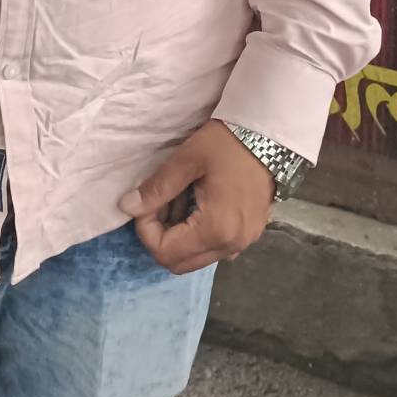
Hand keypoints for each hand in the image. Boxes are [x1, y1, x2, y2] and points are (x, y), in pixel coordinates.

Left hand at [119, 120, 276, 274]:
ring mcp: (244, 242)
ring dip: (179, 235)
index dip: (146, 230)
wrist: (270, 133)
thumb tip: (126, 207)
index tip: (146, 202)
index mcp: (215, 230)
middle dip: (160, 236)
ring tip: (180, 198)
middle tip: (160, 202)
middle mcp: (232, 245)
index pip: (165, 252)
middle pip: (180, 263)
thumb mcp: (187, 161)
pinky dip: (199, 234)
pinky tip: (198, 205)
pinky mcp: (251, 233)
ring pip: (197, 257)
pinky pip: (216, 248)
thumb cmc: (228, 143)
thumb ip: (156, 189)